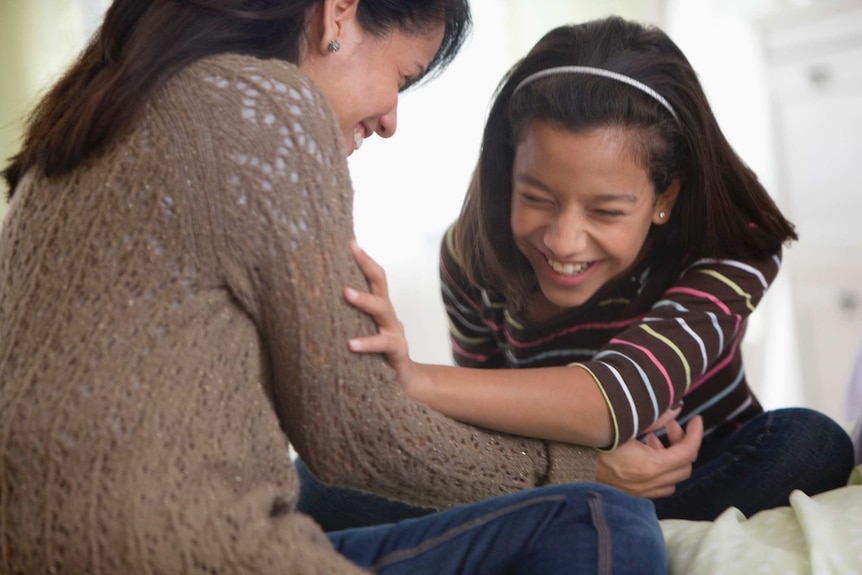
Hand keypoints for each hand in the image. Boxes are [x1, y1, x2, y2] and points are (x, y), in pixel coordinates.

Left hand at [344, 240, 417, 392]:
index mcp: (378, 309)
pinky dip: (366, 343)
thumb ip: (345, 320)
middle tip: (351, 251)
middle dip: (366, 266)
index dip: (364, 259)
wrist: (403, 384)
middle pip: (380, 284)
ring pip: (382, 309)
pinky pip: (382, 344)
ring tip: (345, 293)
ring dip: (364, 299)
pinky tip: (350, 344)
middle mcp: (388, 316)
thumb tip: (310, 306)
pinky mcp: (397, 352)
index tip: (350, 242)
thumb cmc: (374, 357)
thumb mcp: (359, 333)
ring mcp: (394, 332)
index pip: (374, 277)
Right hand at [594, 411, 702, 498]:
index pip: (688, 452)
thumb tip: (677, 409)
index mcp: (650, 466)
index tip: (696, 420)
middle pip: (684, 467)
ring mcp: (641, 492)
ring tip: (654, 439)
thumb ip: (656, 418)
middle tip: (671, 426)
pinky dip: (661, 470)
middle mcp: (648, 483)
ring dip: (672, 458)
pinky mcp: (632, 494)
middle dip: (682, 444)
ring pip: (673, 479)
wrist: (569, 462)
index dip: (695, 433)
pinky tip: (645, 453)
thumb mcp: (627, 426)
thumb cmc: (595, 441)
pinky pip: (659, 486)